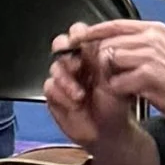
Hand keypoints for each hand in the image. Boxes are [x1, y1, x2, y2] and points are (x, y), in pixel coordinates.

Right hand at [43, 28, 131, 151]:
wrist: (107, 132)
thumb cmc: (114, 106)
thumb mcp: (114, 80)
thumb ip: (104, 61)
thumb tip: (94, 45)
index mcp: (91, 54)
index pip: (79, 33)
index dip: (77, 34)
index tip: (79, 40)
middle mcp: (76, 63)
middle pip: (60, 45)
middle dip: (65, 51)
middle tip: (74, 62)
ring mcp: (64, 78)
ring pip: (55, 67)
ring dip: (67, 80)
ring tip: (80, 95)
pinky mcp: (54, 94)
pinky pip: (50, 87)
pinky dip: (62, 95)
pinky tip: (74, 105)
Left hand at [64, 19, 164, 127]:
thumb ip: (143, 45)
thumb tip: (114, 46)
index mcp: (155, 30)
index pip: (115, 25)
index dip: (94, 33)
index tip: (78, 41)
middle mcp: (151, 38)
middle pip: (108, 43)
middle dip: (97, 60)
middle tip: (94, 74)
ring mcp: (149, 56)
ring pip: (109, 60)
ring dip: (108, 76)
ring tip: (117, 86)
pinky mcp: (147, 76)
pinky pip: (116, 81)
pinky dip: (117, 91)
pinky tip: (127, 96)